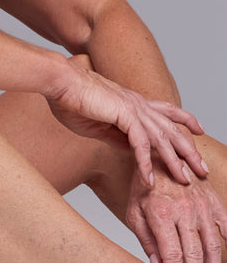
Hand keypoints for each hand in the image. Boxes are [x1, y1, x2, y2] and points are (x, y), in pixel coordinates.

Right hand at [45, 59, 207, 188]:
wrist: (60, 82)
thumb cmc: (72, 100)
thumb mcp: (98, 124)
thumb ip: (117, 136)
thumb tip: (132, 150)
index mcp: (132, 102)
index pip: (167, 111)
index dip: (184, 119)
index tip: (199, 131)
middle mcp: (137, 103)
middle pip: (172, 128)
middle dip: (189, 150)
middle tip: (201, 170)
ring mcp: (132, 108)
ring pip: (161, 138)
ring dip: (175, 161)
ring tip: (184, 180)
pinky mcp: (123, 115)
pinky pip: (140, 143)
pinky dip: (146, 163)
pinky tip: (150, 179)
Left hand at [126, 162, 226, 262]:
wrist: (161, 151)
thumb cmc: (145, 184)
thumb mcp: (134, 210)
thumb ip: (145, 239)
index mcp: (161, 213)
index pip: (172, 254)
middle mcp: (184, 210)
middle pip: (194, 254)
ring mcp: (201, 205)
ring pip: (212, 245)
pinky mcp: (212, 201)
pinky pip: (225, 226)